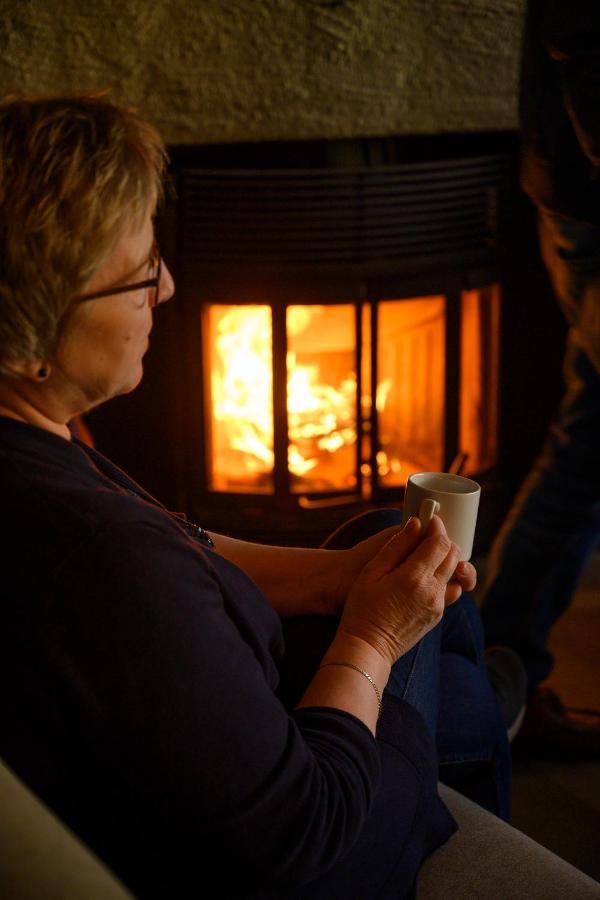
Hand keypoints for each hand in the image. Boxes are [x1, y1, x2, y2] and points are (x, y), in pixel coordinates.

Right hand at [337, 516, 463, 665]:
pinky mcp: (437, 616)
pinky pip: (448, 589)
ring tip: (427, 554)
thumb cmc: (362, 608)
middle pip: (453, 555)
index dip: (437, 526)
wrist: (367, 648)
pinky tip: (424, 576)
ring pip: (454, 572)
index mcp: (415, 577)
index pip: (439, 543)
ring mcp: (437, 605)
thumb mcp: (372, 572)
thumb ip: (397, 545)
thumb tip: (416, 523)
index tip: (429, 519)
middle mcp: (432, 591)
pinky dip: (442, 576)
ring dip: (446, 559)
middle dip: (444, 540)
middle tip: (428, 534)